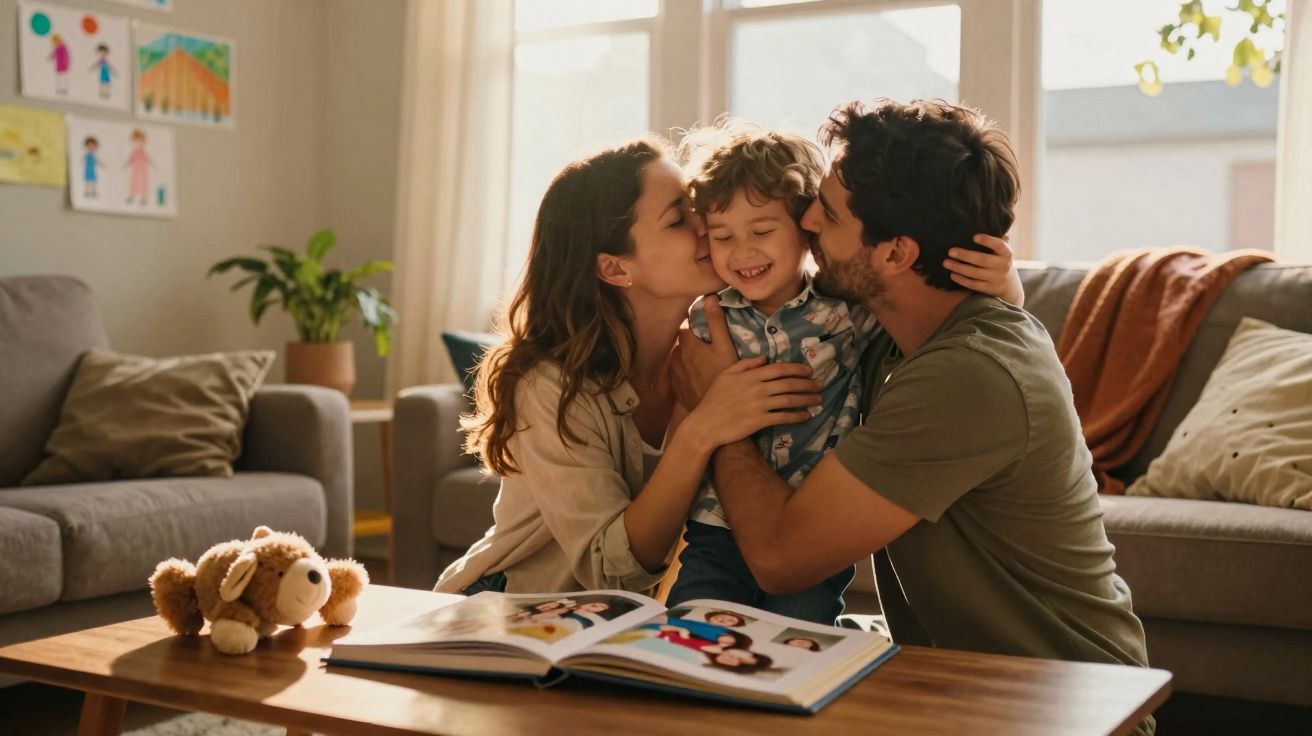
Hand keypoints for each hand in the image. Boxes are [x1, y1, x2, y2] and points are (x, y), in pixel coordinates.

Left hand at [671, 295, 738, 409]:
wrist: (716, 411)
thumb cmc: (723, 375)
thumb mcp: (725, 346)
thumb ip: (716, 322)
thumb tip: (710, 297)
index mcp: (688, 346)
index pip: (685, 328)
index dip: (693, 327)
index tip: (703, 331)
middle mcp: (677, 359)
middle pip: (680, 345)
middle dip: (690, 344)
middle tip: (705, 348)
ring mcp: (675, 375)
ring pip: (677, 361)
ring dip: (686, 359)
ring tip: (701, 363)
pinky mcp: (677, 390)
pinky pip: (677, 377)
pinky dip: (684, 374)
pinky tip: (696, 379)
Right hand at [682, 355, 820, 451]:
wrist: (705, 424)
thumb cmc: (713, 399)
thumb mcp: (725, 375)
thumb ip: (745, 364)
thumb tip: (764, 358)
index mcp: (750, 375)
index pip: (780, 369)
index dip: (797, 369)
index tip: (809, 371)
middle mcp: (757, 388)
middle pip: (789, 383)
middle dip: (807, 384)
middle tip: (820, 385)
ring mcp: (759, 405)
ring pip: (789, 400)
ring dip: (806, 399)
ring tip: (818, 400)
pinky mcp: (759, 421)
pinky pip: (783, 417)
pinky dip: (797, 416)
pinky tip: (806, 416)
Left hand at [944, 234, 1024, 307]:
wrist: (1010, 286)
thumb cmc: (1001, 262)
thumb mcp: (1003, 252)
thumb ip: (998, 241)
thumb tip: (989, 224)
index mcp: (1007, 254)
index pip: (999, 245)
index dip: (987, 241)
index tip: (974, 237)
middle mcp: (1003, 266)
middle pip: (982, 259)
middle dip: (965, 255)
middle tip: (950, 251)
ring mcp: (996, 278)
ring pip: (975, 273)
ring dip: (959, 267)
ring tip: (946, 262)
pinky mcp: (990, 289)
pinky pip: (973, 284)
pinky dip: (962, 279)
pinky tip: (952, 274)